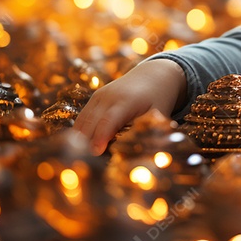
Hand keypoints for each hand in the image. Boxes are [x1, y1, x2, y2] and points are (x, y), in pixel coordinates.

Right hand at [73, 59, 187, 155]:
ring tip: (81, 160)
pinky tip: (82, 148)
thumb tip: (145, 153)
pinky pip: (83, 118)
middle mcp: (109, 97)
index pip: (109, 120)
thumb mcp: (160, 113)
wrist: (152, 75)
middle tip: (85, 165)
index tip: (96, 153)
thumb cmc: (159, 98)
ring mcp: (99, 96)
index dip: (101, 137)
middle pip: (91, 122)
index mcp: (127, 101)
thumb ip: (151, 129)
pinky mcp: (94, 98)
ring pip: (83, 121)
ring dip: (80, 140)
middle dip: (87, 143)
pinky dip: (81, 133)